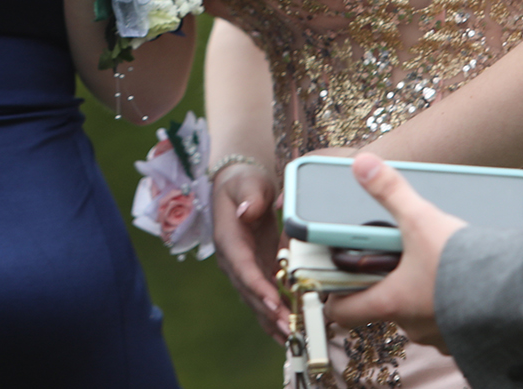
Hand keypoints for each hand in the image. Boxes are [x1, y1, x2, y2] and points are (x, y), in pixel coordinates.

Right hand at [211, 159, 287, 342]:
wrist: (238, 187)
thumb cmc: (243, 183)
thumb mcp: (247, 183)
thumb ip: (250, 196)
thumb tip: (248, 212)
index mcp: (228, 239)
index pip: (242, 267)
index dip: (257, 286)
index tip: (273, 303)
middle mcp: (233, 260)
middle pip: (250, 292)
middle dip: (270, 313)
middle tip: (291, 330)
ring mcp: (244, 269)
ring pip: (256, 301)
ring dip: (274, 321)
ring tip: (294, 339)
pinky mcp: (256, 272)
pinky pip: (264, 298)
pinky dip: (276, 316)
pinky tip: (291, 333)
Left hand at [323, 153, 466, 349]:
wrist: (518, 295)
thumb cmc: (464, 266)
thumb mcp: (421, 219)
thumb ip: (390, 191)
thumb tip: (361, 164)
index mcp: (390, 301)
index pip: (344, 311)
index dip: (333, 298)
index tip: (331, 285)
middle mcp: (411, 325)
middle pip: (384, 307)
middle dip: (388, 284)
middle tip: (396, 259)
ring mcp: (439, 337)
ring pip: (418, 317)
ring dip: (422, 296)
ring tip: (435, 269)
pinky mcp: (466, 340)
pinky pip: (450, 326)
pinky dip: (451, 308)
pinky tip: (462, 287)